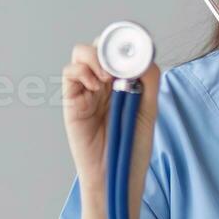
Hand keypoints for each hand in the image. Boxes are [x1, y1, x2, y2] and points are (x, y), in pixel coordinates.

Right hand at [61, 39, 160, 200]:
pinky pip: (70, 73)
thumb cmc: (130, 148)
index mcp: (122, 82)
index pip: (119, 51)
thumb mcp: (147, 111)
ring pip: (82, 53)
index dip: (125, 43)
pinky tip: (96, 85)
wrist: (114, 175)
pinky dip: (82, 71)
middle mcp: (103, 82)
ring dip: (95, 56)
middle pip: (99, 46)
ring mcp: (86, 90)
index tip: (136, 47)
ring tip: (108, 78)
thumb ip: (148, 83)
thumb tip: (144, 57)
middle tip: (121, 62)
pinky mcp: (72, 101)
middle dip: (110, 47)